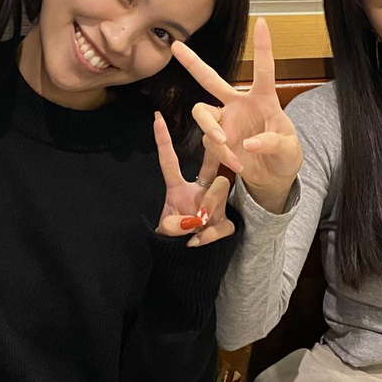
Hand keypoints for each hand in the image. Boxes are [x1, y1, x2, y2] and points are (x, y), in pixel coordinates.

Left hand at [153, 112, 234, 247]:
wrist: (185, 263)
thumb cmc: (171, 240)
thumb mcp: (165, 232)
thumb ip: (172, 225)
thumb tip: (192, 221)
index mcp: (178, 189)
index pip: (170, 162)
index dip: (163, 141)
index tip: (156, 117)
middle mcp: (199, 192)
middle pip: (212, 168)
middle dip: (215, 164)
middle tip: (206, 189)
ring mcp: (214, 207)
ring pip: (221, 190)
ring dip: (208, 207)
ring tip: (194, 226)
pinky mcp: (225, 223)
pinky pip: (223, 223)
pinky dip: (209, 235)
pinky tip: (195, 242)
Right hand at [171, 17, 301, 214]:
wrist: (273, 177)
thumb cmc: (286, 156)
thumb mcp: (289, 150)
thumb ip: (272, 144)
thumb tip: (250, 144)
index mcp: (264, 99)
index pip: (264, 70)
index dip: (262, 47)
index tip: (262, 22)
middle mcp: (239, 105)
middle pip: (211, 80)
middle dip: (193, 63)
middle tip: (176, 47)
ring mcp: (225, 121)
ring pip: (203, 114)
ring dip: (211, 129)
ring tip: (225, 145)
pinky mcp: (217, 139)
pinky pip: (209, 142)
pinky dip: (222, 155)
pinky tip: (237, 164)